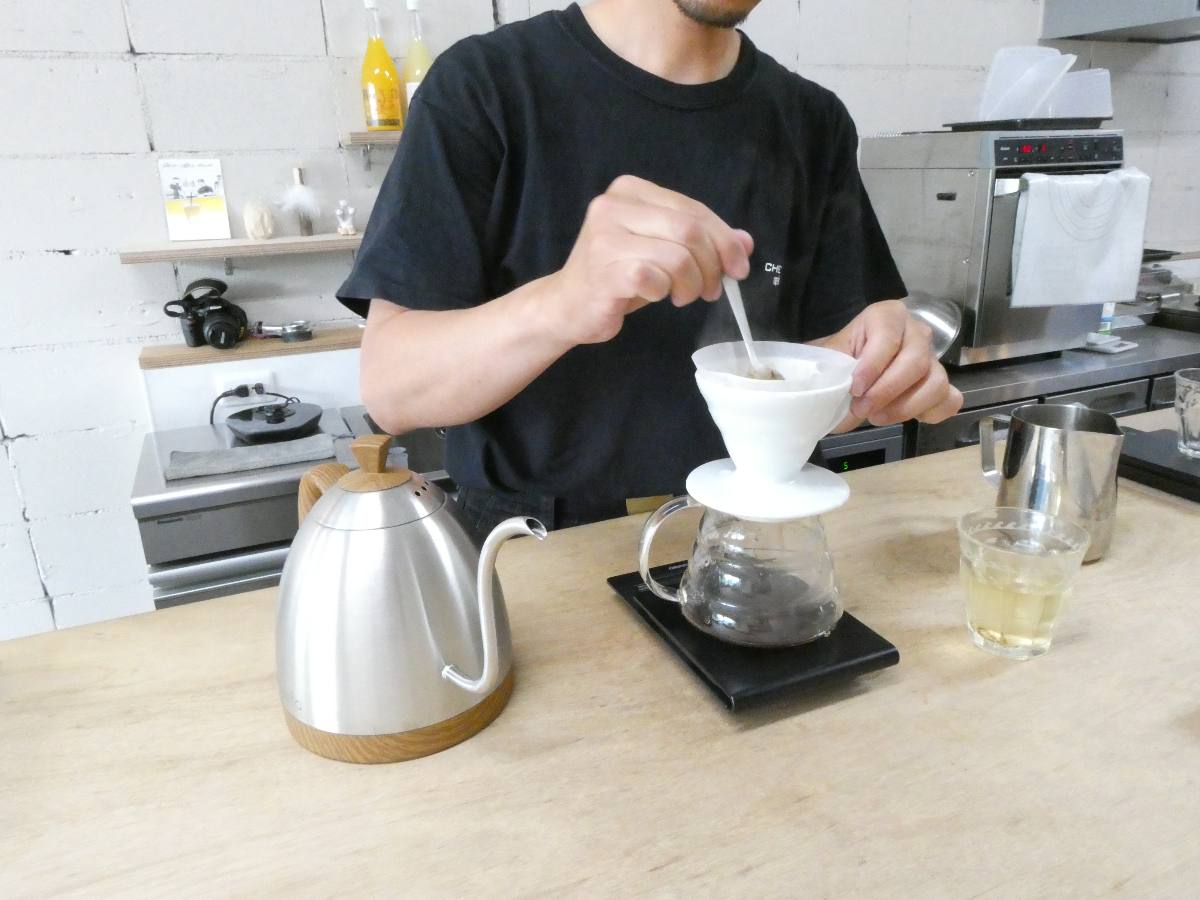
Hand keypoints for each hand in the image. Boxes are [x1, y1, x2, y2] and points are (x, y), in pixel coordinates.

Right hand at [541, 175, 753, 345]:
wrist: (568, 305)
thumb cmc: (617, 275)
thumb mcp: (663, 251)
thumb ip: (701, 241)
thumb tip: (746, 243)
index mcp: (631, 190)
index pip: (693, 209)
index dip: (724, 239)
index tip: (738, 268)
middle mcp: (613, 205)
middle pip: (690, 230)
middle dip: (712, 265)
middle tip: (712, 290)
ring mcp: (606, 236)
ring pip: (679, 256)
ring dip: (692, 284)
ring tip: (683, 296)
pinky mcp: (605, 269)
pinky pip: (657, 278)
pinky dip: (665, 292)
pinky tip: (656, 296)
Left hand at [820, 300, 962, 425]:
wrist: (841, 386)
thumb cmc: (835, 370)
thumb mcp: (829, 363)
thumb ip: (836, 366)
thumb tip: (846, 381)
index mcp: (887, 316)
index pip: (889, 337)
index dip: (872, 366)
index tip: (855, 389)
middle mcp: (915, 332)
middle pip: (916, 362)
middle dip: (886, 391)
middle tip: (861, 409)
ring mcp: (932, 359)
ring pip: (936, 383)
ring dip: (905, 407)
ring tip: (877, 416)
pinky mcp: (940, 385)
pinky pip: (950, 400)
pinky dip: (930, 413)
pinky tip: (907, 416)